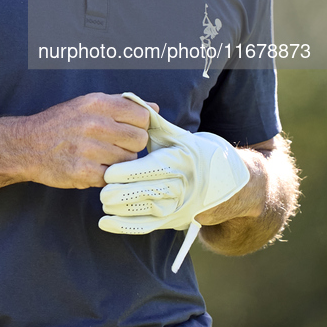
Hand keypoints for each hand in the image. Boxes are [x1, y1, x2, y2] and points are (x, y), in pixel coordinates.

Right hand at [20, 92, 150, 188]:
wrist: (26, 145)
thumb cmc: (60, 124)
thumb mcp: (87, 104)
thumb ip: (121, 104)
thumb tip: (154, 108)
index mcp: (98, 103)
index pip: (142, 116)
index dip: (139, 125)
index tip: (129, 130)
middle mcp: (95, 124)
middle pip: (139, 139)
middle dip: (131, 145)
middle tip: (116, 146)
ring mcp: (89, 149)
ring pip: (129, 160)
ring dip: (120, 162)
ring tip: (102, 157)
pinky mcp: (84, 172)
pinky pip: (114, 176)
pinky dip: (108, 176)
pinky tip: (95, 168)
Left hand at [98, 93, 249, 270]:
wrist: (225, 183)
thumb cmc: (192, 152)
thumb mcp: (175, 134)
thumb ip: (151, 119)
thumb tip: (129, 99)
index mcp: (179, 161)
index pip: (150, 170)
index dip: (127, 173)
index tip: (108, 171)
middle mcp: (181, 185)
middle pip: (145, 193)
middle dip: (120, 192)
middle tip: (102, 189)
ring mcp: (178, 206)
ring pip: (144, 211)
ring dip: (120, 208)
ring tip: (103, 200)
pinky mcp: (172, 221)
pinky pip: (145, 227)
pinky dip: (124, 227)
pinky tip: (105, 222)